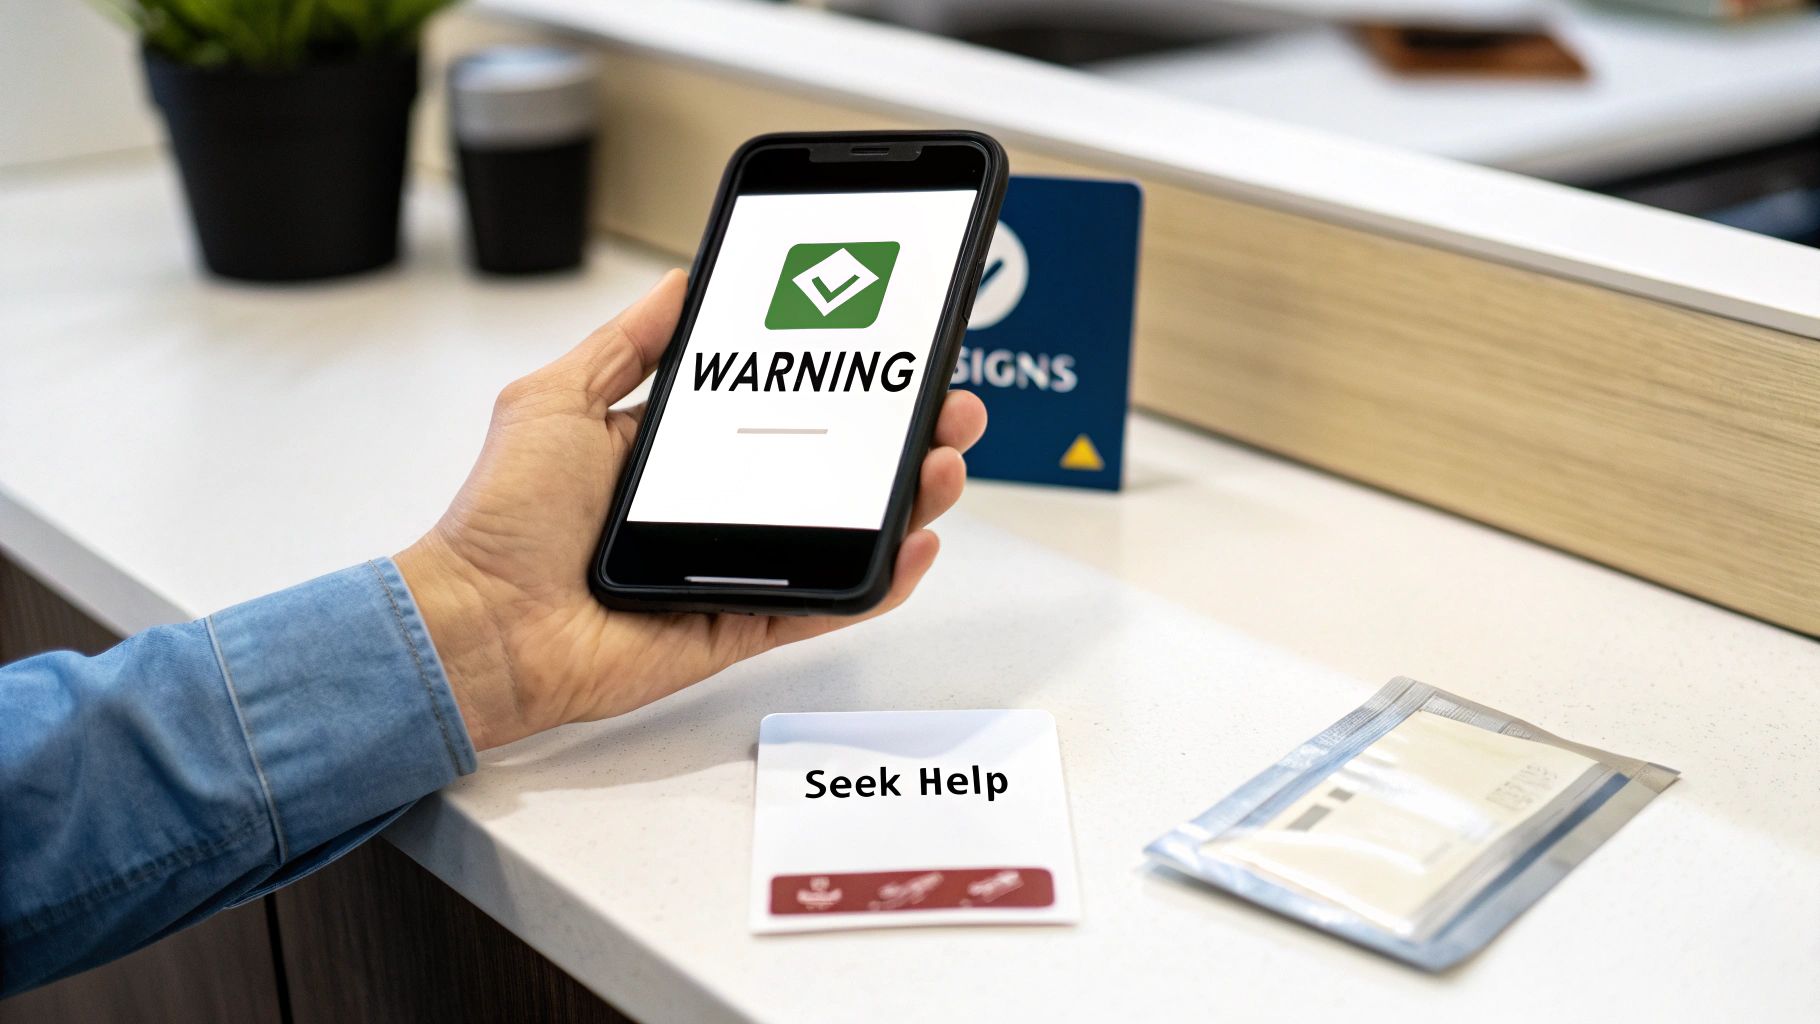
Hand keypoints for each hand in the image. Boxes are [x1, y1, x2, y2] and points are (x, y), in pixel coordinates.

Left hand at [395, 270, 986, 750]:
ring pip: (843, 533)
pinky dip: (876, 580)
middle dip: (899, 434)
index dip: (842, 382)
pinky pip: (824, 604)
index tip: (892, 347)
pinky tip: (914, 544)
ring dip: (905, 498)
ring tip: (943, 462)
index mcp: (677, 450)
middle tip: (945, 403)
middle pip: (832, 467)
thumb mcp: (559, 396)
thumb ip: (628, 342)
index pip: (783, 408)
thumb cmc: (501, 519)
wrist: (479, 624)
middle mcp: (715, 506)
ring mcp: (735, 566)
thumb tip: (683, 281)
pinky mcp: (741, 624)